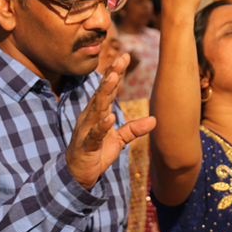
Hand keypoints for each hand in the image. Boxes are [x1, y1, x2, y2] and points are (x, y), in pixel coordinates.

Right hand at [66, 53, 155, 188]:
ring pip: (97, 108)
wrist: (77, 174)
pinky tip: (109, 117)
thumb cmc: (96, 152)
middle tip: (120, 59)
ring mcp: (86, 130)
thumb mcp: (118, 140)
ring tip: (113, 78)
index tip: (125, 56)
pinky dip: (102, 125)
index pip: (108, 89)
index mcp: (98, 113)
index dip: (116, 73)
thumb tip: (154, 120)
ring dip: (105, 93)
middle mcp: (90, 116)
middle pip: (101, 92)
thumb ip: (133, 129)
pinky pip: (94, 134)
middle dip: (111, 75)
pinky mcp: (86, 145)